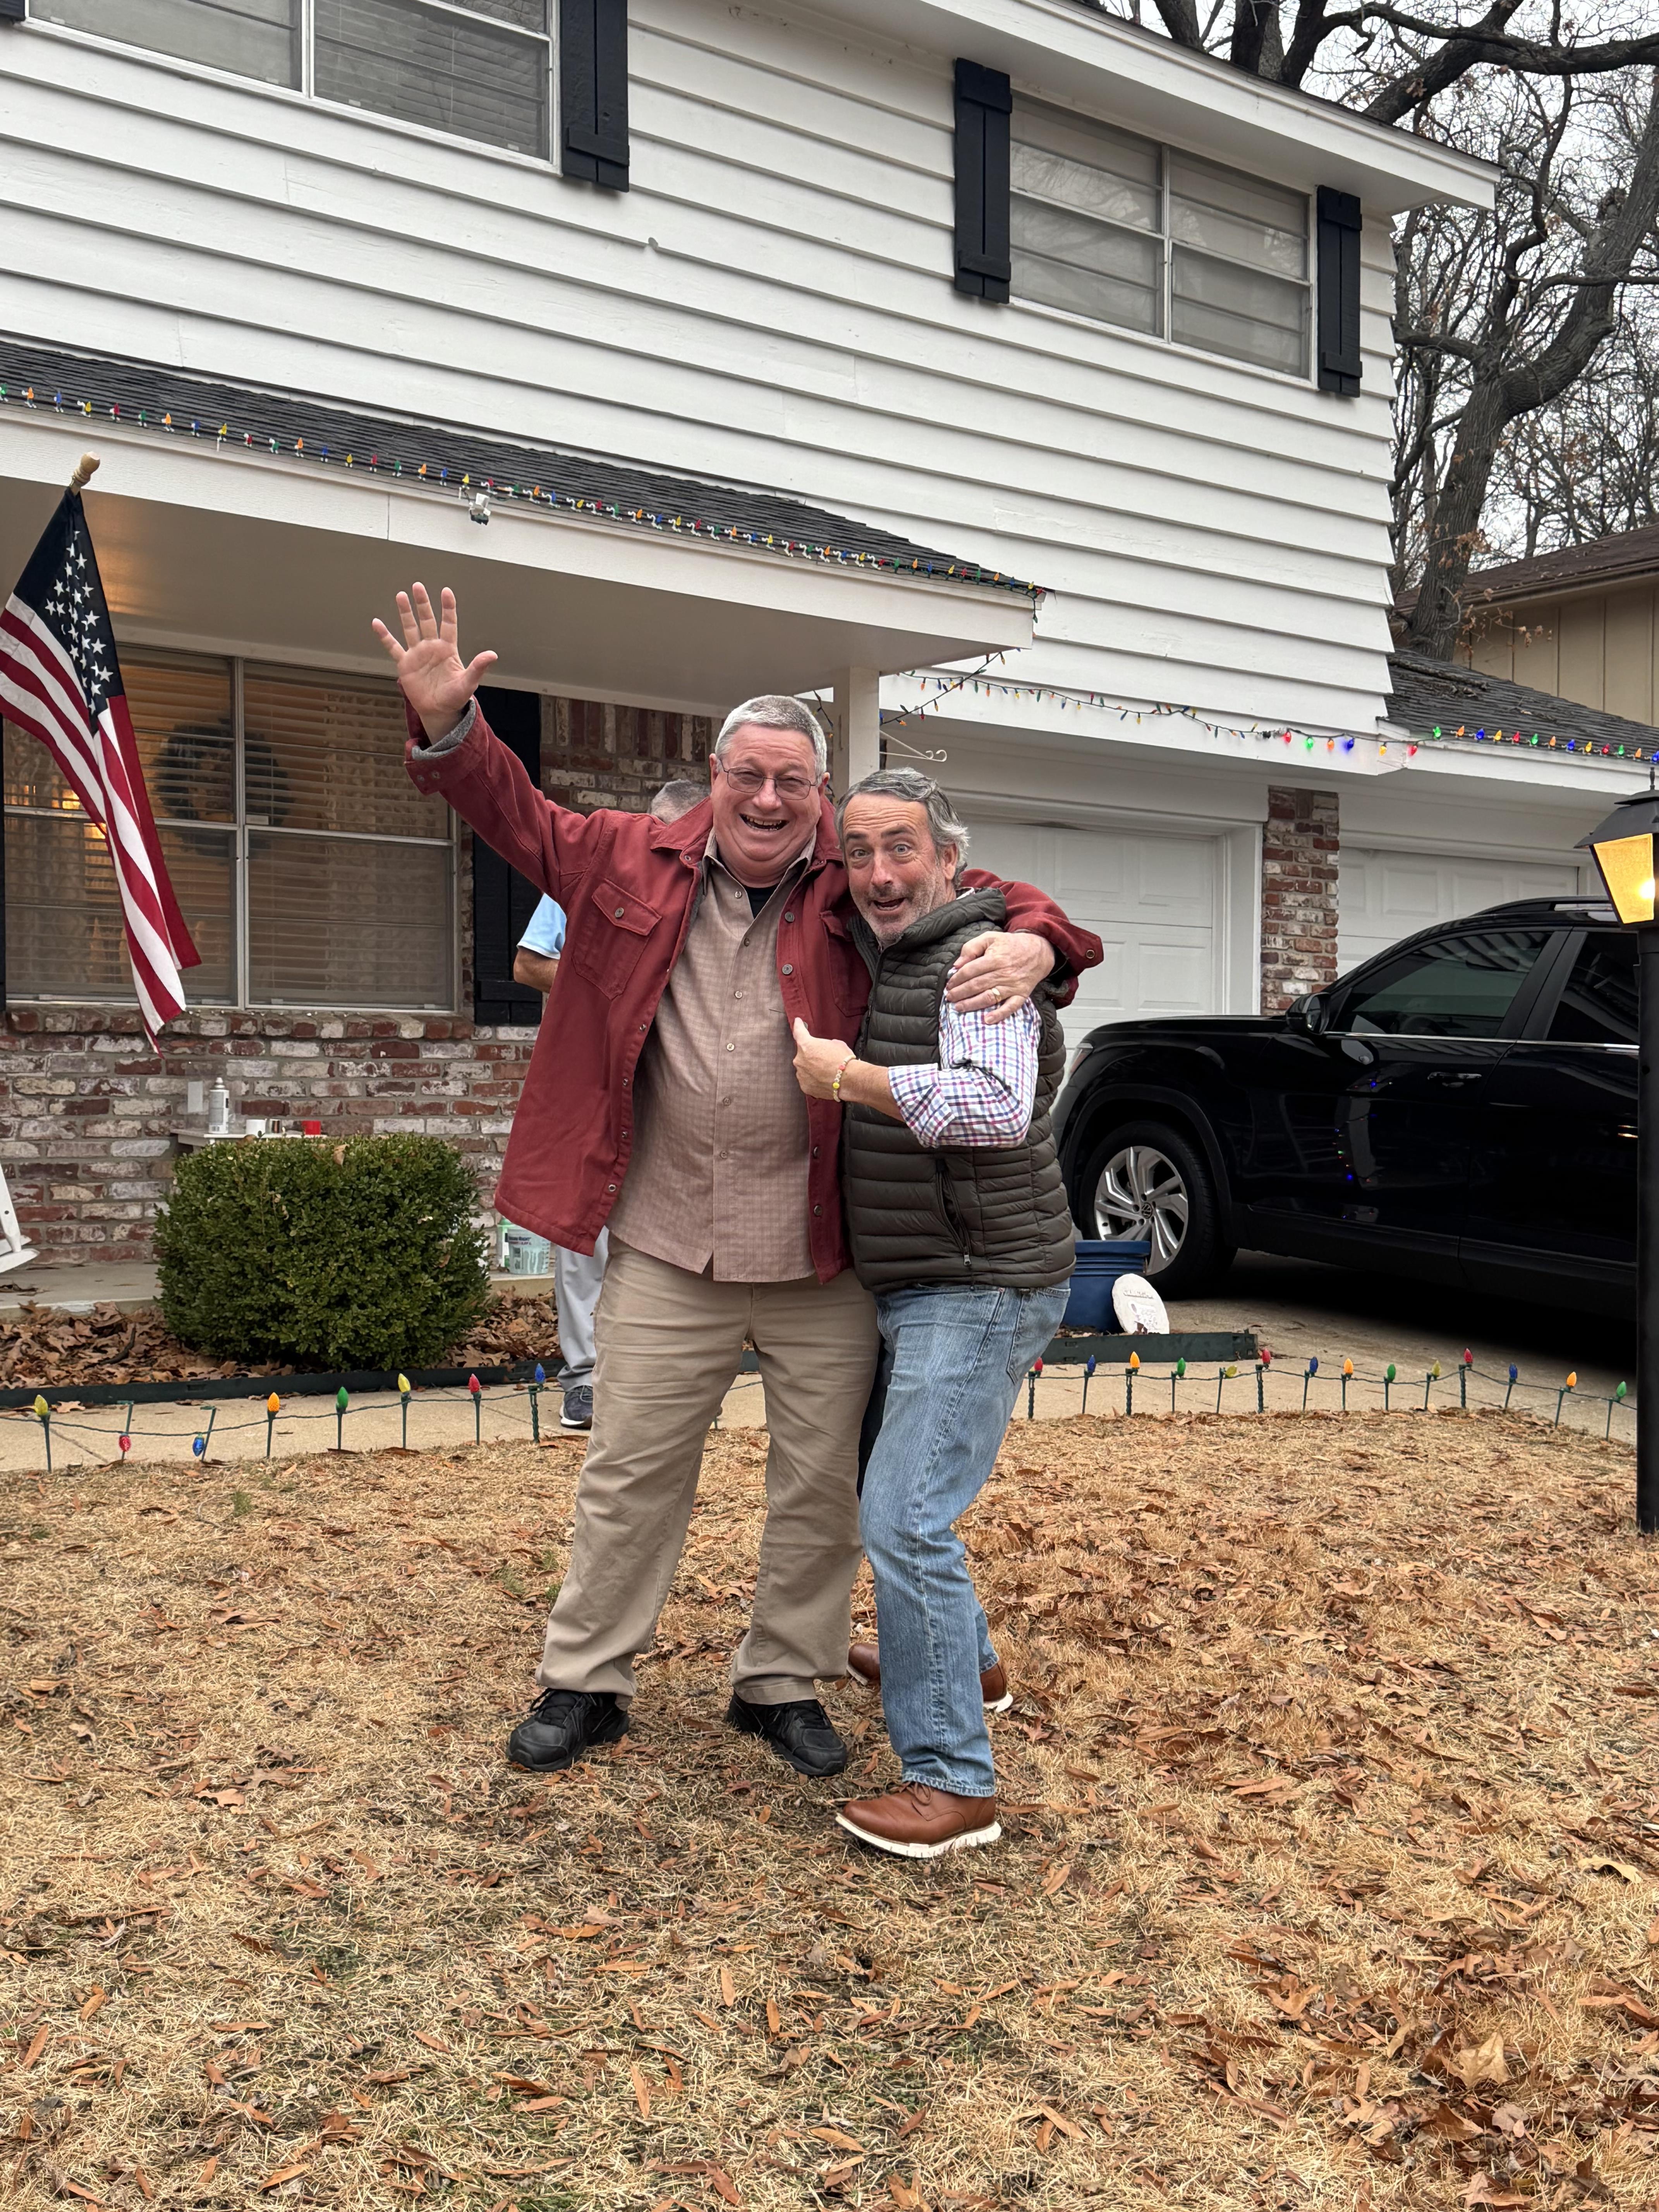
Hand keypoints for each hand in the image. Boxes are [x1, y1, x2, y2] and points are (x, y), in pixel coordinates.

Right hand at [371, 582, 497, 740]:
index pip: (448, 624)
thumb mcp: (468, 682)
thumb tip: (492, 655)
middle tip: (418, 586)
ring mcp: (417, 654)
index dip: (448, 608)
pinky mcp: (405, 664)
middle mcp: (432, 647)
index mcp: (448, 649)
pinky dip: (384, 636)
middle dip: (423, 604)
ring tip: (401, 595)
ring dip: (405, 613)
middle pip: (427, 621)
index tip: (446, 591)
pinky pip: (393, 647)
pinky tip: (377, 623)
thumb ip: (478, 667)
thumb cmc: (455, 697)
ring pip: (410, 628)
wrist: (439, 711)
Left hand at [791, 1018, 854, 1100]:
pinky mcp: (805, 1087)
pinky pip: (808, 1081)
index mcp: (806, 1045)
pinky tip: (824, 1080)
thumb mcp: (836, 1044)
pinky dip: (814, 1080)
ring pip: (805, 1069)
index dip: (798, 1026)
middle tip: (824, 1058)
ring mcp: (801, 1075)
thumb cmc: (843, 1059)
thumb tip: (824, 1050)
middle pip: (803, 1054)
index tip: (797, 1022)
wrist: (848, 1080)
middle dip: (811, 1055)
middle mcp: (800, 1060)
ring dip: (812, 1068)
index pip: (799, 1032)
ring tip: (826, 1071)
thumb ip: (824, 1045)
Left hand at [945, 929, 1054, 1023]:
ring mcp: (1013, 985)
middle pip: (976, 985)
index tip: (949, 984)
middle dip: (960, 993)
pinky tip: (987, 1020)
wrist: (1038, 951)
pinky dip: (1000, 1015)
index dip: (957, 979)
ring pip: (989, 997)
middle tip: (949, 998)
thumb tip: (957, 964)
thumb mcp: (990, 938)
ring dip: (972, 1004)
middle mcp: (1003, 973)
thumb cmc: (1010, 945)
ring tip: (958, 1008)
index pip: (970, 971)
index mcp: (994, 958)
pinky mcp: (1021, 994)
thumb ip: (971, 948)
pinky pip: (1011, 1007)